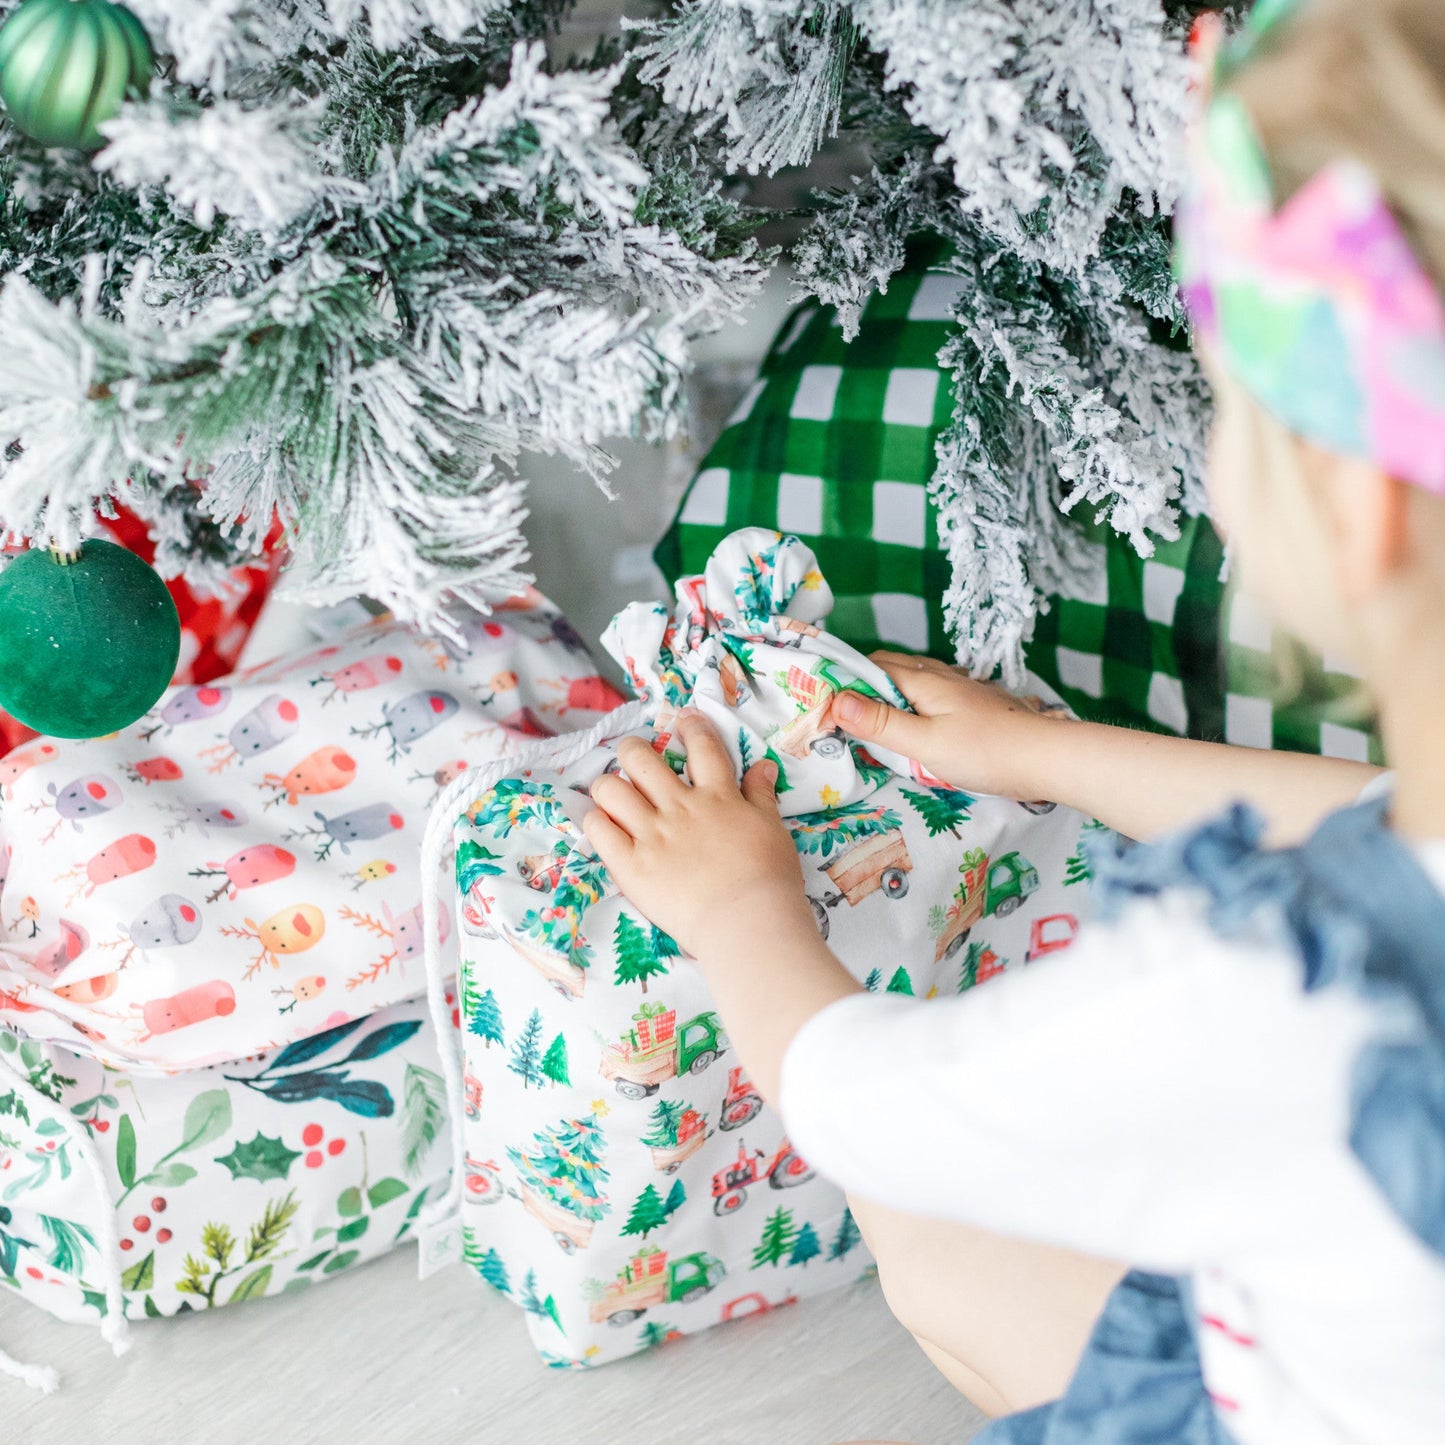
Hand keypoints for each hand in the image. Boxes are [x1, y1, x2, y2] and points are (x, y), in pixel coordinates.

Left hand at [582, 711, 816, 958]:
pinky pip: (599, 830)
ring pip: (611, 789)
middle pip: (642, 759)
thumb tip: (762, 765)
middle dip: (634, 749)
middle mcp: (679, 808)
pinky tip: (604, 824)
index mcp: (717, 797)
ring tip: (614, 793)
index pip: (702, 747)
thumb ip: (761, 795)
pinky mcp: (631, 865)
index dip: (692, 726)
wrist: (748, 921)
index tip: (684, 718)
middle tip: (635, 756)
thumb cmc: (769, 878)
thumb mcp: (772, 828)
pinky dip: (596, 821)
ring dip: (609, 784)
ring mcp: (652, 835)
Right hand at [830, 651, 1057, 799]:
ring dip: (889, 693)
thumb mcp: (925, 744)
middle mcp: (942, 676)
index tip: (820, 699)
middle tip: (840, 714)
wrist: (1048, 758)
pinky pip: (934, 694)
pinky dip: (914, 703)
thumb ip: (881, 724)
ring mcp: (962, 689)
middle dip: (863, 683)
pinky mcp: (977, 705)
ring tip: (871, 720)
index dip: (844, 679)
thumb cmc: (986, 752)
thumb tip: (835, 701)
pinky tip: (916, 725)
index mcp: (923, 680)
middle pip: (892, 668)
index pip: (871, 666)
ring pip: (915, 679)